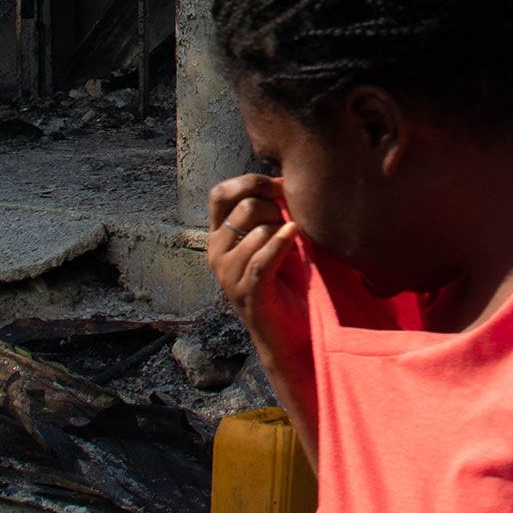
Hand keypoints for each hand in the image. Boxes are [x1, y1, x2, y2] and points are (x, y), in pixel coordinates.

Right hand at [205, 172, 306, 344]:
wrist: (290, 334)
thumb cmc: (286, 282)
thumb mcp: (274, 239)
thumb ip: (270, 211)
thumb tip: (282, 178)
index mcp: (220, 236)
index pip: (221, 193)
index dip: (250, 181)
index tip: (280, 185)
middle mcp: (216, 253)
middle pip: (244, 207)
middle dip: (275, 209)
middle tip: (290, 226)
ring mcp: (228, 275)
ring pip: (257, 231)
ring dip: (282, 233)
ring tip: (295, 248)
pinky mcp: (246, 293)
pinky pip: (262, 258)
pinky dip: (280, 243)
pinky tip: (294, 236)